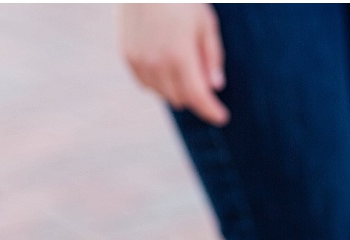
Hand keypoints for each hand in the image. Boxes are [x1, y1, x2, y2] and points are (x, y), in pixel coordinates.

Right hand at [117, 3, 229, 125]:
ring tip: (186, 71)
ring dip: (177, 90)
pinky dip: (159, 83)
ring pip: (163, 94)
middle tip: (206, 86)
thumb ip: (212, 57)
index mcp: (180, 56)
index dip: (211, 111)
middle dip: (196, 97)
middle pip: (181, 99)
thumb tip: (215, 86)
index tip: (222, 117)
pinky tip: (167, 69)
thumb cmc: (182, 0)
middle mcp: (157, 63)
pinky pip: (146, 84)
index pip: (198, 96)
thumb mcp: (206, 24)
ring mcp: (139, 60)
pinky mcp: (127, 56)